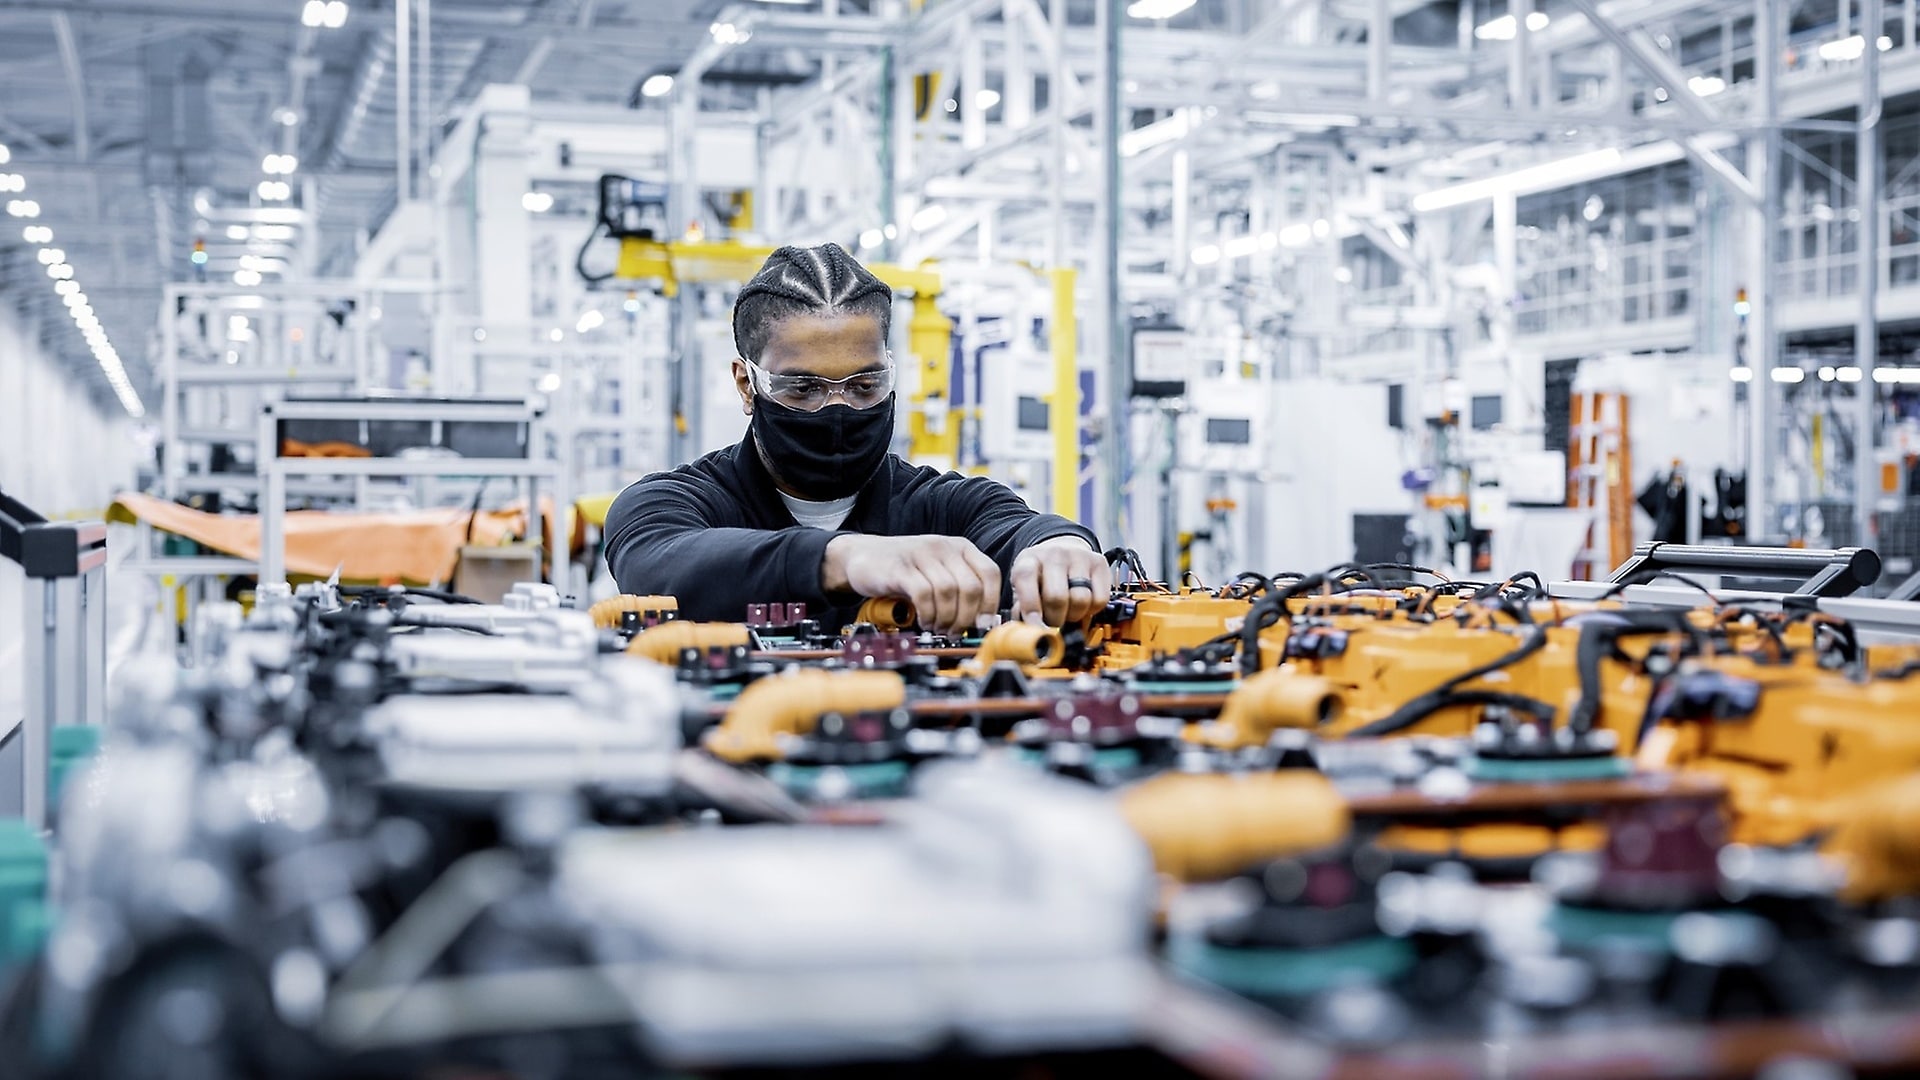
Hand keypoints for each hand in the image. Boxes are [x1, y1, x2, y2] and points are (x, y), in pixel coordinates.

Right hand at [821, 534, 1002, 635]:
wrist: (862, 556)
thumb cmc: (904, 570)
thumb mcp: (938, 572)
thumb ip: (960, 589)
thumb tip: (982, 621)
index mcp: (960, 548)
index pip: (990, 574)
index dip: (990, 603)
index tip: (982, 624)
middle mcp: (944, 547)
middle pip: (970, 587)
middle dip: (966, 618)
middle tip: (955, 632)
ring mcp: (922, 555)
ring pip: (948, 592)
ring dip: (946, 618)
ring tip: (938, 628)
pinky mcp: (901, 568)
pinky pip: (923, 594)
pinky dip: (927, 613)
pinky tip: (924, 620)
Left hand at [1010, 536, 1110, 626]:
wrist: (1064, 552)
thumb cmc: (1041, 577)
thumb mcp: (1023, 588)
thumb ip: (1021, 609)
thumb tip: (1030, 631)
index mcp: (1029, 560)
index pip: (1026, 579)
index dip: (1030, 608)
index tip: (1036, 629)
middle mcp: (1054, 554)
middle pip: (1057, 597)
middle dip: (1055, 619)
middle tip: (1054, 622)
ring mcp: (1078, 557)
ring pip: (1080, 600)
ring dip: (1074, 616)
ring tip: (1068, 612)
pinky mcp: (1099, 563)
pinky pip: (1100, 599)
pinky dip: (1092, 610)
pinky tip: (1084, 605)